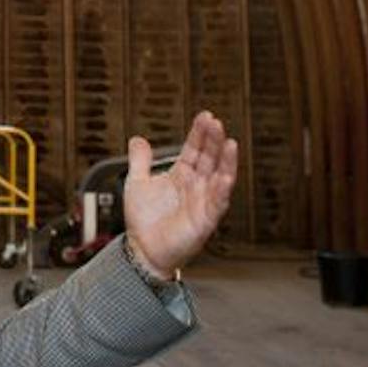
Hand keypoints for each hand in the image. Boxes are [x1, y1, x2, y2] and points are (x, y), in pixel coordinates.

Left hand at [122, 111, 237, 273]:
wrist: (142, 251)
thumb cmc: (143, 221)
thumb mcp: (137, 183)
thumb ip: (139, 160)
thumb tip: (137, 138)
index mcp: (181, 175)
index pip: (194, 149)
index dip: (200, 133)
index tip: (205, 116)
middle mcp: (196, 186)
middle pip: (209, 158)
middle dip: (213, 140)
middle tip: (216, 123)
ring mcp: (202, 202)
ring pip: (220, 178)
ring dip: (226, 161)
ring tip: (230, 143)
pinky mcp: (205, 220)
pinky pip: (217, 204)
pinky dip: (222, 190)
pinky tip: (226, 177)